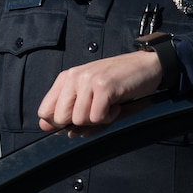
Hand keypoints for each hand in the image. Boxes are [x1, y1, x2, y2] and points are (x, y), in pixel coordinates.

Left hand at [38, 51, 161, 131]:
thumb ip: (68, 108)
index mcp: (67, 77)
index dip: (57, 123)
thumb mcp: (90, 92)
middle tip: (95, 112)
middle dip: (78, 124)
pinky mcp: (104, 87)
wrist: (147, 65)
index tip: (74, 122)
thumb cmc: (120, 80)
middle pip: (60, 118)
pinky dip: (109, 117)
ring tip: (108, 106)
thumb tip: (45, 127)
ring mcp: (88, 81)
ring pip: (79, 120)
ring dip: (97, 120)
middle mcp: (75, 77)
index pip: (45, 110)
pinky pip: (97, 117)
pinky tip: (116, 105)